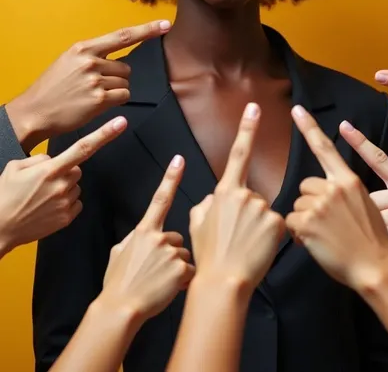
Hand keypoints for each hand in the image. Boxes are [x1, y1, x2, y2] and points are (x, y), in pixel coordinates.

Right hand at [0, 116, 126, 256]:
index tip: (120, 124)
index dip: (104, 134)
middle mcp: (61, 185)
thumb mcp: (16, 167)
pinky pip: (75, 202)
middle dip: (65, 170)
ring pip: (75, 186)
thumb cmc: (5, 196)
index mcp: (50, 170)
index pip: (83, 147)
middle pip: (77, 169)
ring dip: (64, 187)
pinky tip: (48, 206)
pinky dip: (65, 202)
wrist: (0, 227)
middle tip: (44, 181)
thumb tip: (54, 160)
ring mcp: (65, 203)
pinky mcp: (67, 218)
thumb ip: (40, 158)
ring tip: (42, 195)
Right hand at [5, 19, 170, 150]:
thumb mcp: (68, 61)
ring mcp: (95, 80)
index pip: (123, 36)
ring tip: (92, 96)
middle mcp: (91, 61)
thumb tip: (115, 59)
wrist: (34, 111)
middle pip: (126, 68)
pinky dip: (115, 101)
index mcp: (84, 48)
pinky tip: (97, 104)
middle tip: (95, 86)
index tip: (165, 25)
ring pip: (125, 84)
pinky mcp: (99, 99)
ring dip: (115, 92)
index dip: (147, 30)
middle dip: (117, 78)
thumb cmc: (52, 88)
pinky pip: (123, 97)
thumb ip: (92, 56)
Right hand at [100, 155, 193, 322]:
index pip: (160, 198)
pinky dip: (183, 281)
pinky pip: (190, 271)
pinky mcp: (180, 269)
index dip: (170, 177)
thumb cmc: (117, 283)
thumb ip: (133, 239)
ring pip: (185, 255)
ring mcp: (170, 252)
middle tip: (157, 270)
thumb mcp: (118, 253)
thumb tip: (138, 235)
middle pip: (177, 238)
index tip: (179, 159)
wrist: (120, 307)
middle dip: (172, 252)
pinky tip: (168, 288)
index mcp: (143, 230)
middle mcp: (158, 237)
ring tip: (160, 281)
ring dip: (178, 268)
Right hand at [190, 103, 284, 295]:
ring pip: (265, 211)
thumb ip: (207, 202)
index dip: (247, 128)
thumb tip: (216, 197)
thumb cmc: (208, 254)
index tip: (255, 107)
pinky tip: (258, 249)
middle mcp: (246, 194)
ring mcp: (263, 208)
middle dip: (248, 213)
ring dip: (259, 226)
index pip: (238, 152)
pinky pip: (277, 225)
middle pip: (252, 195)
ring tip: (246, 246)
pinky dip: (270, 237)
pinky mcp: (277, 223)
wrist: (224, 281)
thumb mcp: (197, 222)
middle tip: (237, 237)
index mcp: (225, 191)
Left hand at [286, 106, 387, 291]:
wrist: (380, 270)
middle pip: (306, 186)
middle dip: (311, 205)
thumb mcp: (369, 207)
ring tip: (329, 239)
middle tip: (331, 226)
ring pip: (298, 207)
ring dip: (306, 223)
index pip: (326, 149)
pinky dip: (299, 237)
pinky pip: (292, 225)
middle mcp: (337, 188)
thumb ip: (345, 193)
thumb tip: (323, 194)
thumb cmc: (374, 243)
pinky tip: (319, 246)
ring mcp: (323, 205)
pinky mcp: (310, 224)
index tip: (296, 109)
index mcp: (350, 181)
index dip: (310, 128)